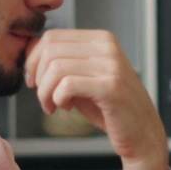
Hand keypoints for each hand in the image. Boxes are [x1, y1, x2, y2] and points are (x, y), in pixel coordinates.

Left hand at [24, 29, 169, 169]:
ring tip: (52, 105)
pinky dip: (58, 99)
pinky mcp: (110, 86)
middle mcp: (107, 47)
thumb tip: (29, 51)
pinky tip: (66, 108)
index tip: (34, 80)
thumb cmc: (110, 108)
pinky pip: (67, 85)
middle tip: (43, 96)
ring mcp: (111, 65)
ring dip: (45, 91)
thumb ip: (62, 62)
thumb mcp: (83, 78)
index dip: (34, 60)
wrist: (141, 133)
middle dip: (37, 76)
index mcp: (101, 39)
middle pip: (50, 49)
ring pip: (55, 67)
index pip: (52, 36)